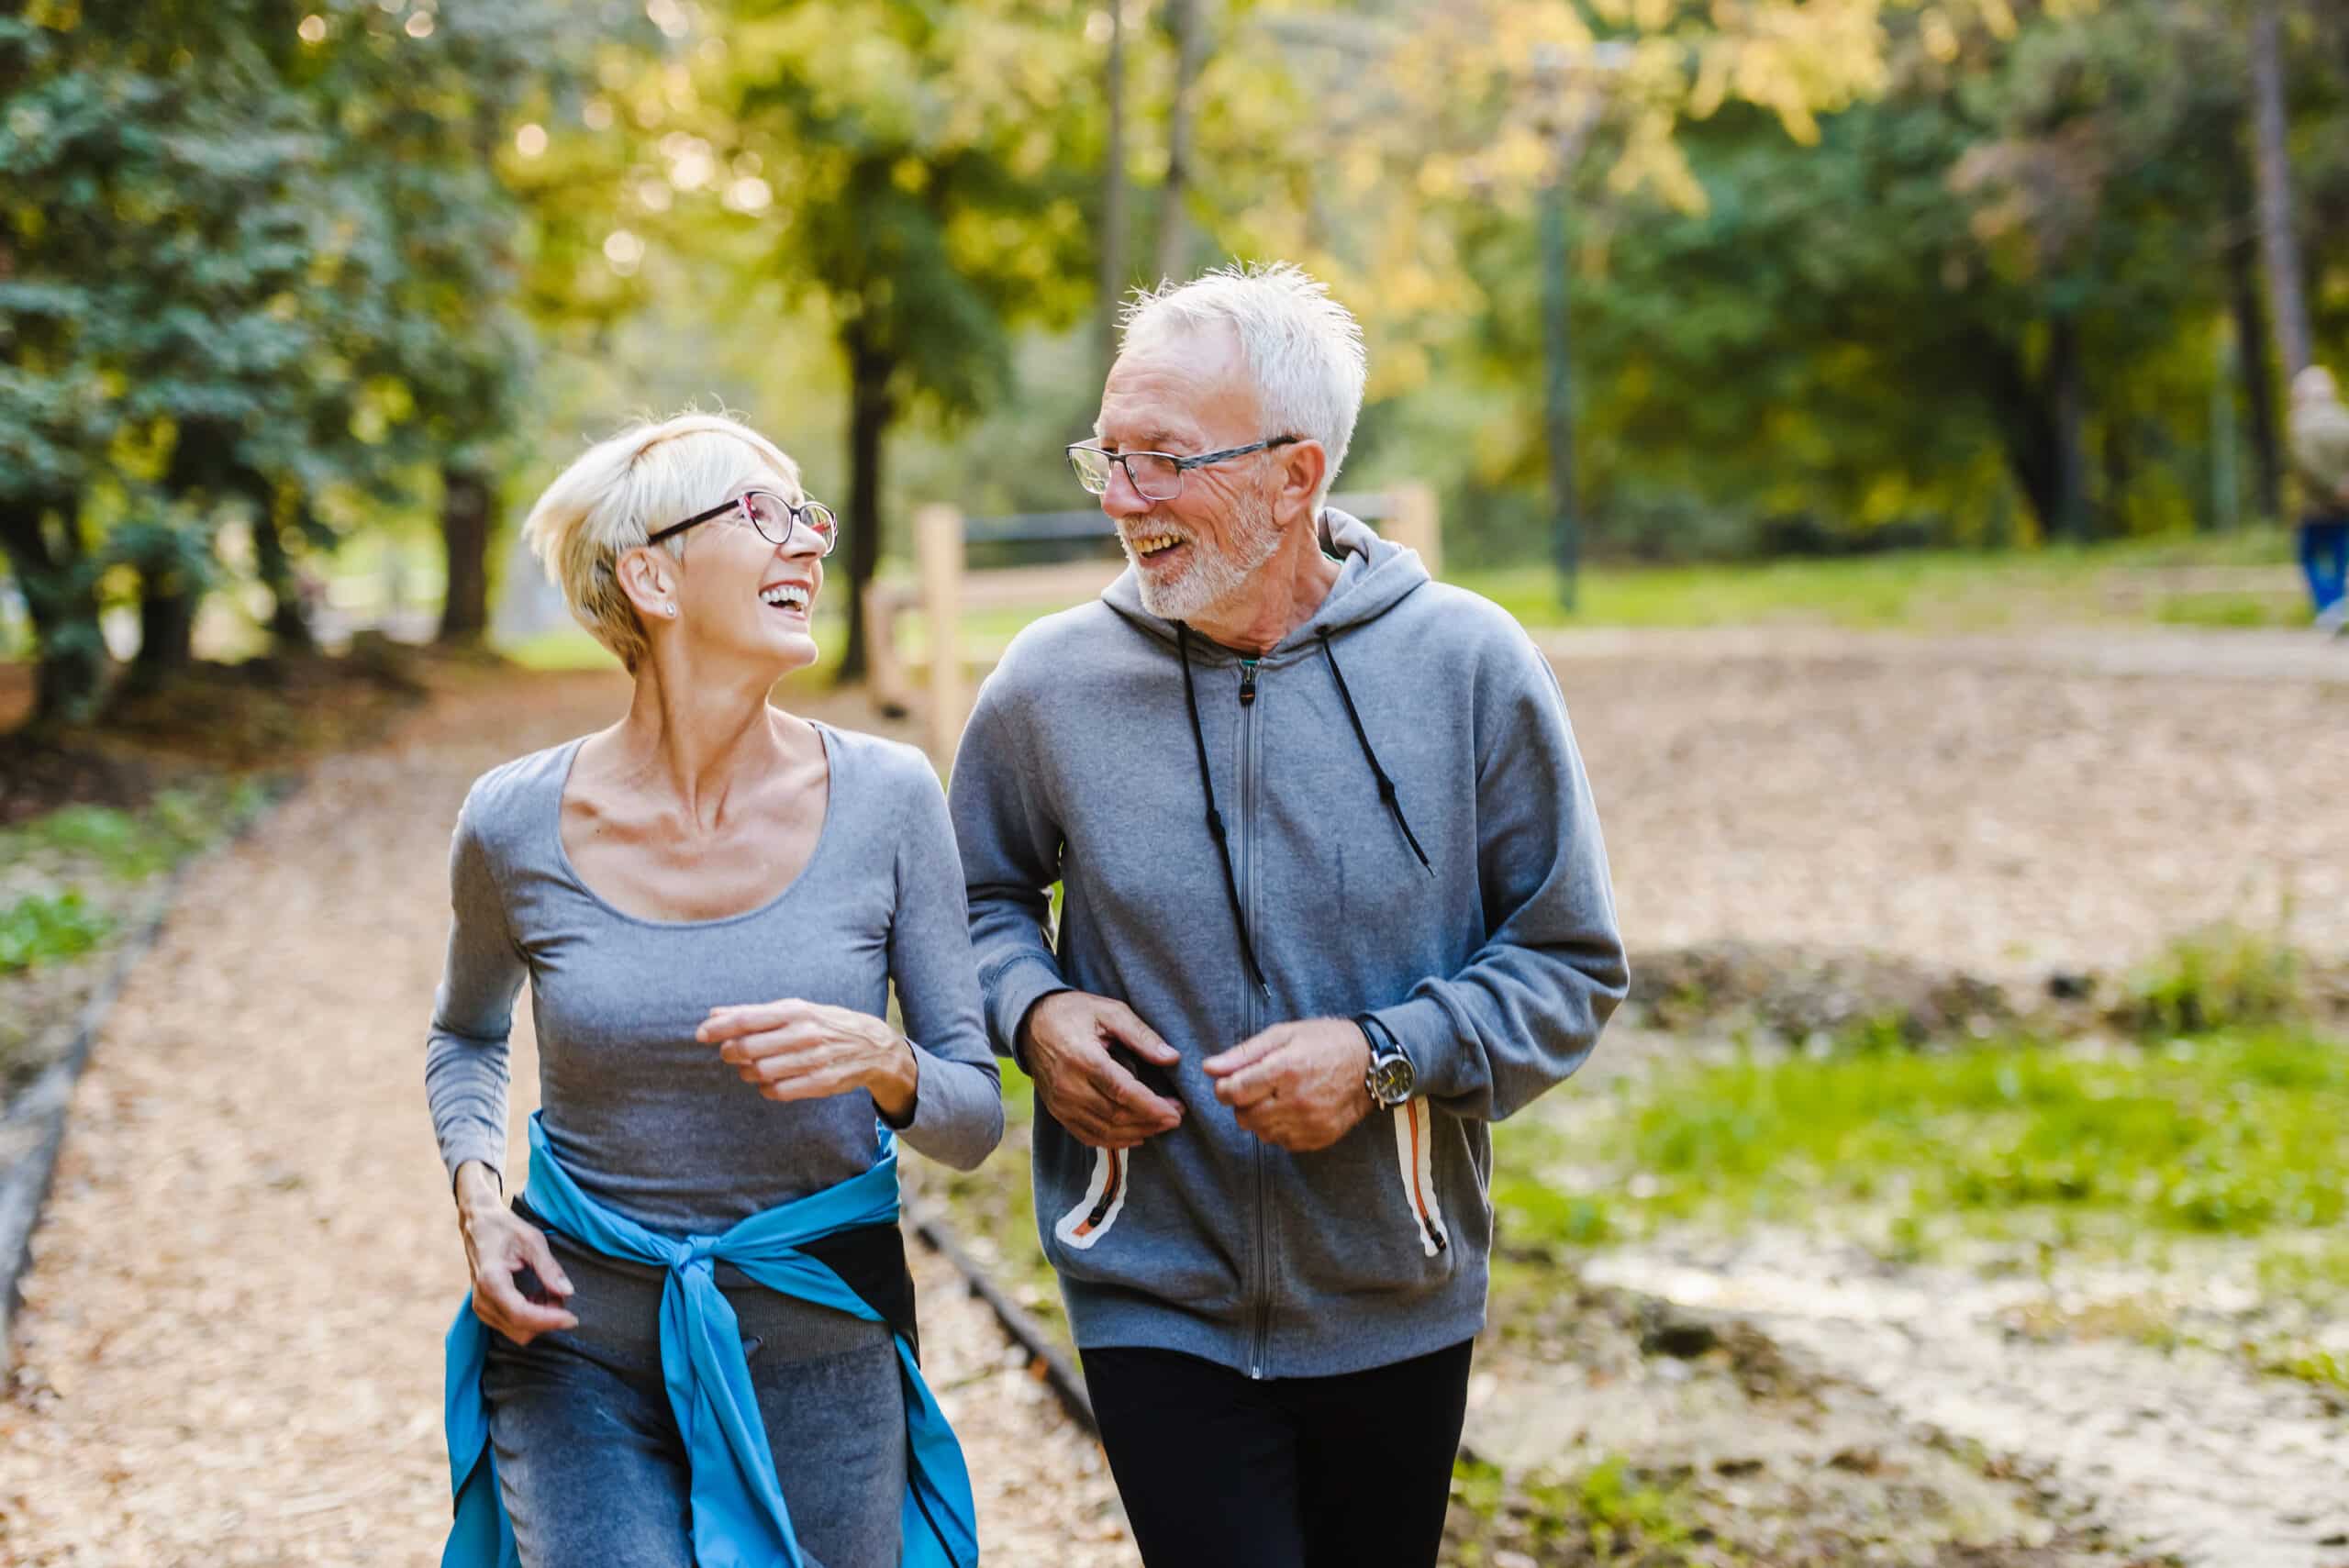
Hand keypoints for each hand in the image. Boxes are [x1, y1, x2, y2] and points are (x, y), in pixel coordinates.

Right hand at [455, 1162, 576, 1345]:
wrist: (478, 1224)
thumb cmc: (505, 1228)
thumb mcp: (532, 1240)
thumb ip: (549, 1268)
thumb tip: (568, 1292)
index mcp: (491, 1280)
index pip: (521, 1314)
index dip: (549, 1320)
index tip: (572, 1318)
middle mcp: (482, 1299)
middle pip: (520, 1330)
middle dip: (547, 1320)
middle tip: (562, 1296)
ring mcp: (481, 1307)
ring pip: (517, 1332)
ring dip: (540, 1319)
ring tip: (550, 1292)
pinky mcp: (484, 1309)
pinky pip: (511, 1325)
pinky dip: (531, 1317)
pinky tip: (538, 1296)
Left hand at [697, 999, 918, 1120]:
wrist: (871, 1046)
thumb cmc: (825, 1024)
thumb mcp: (795, 1010)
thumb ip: (755, 1013)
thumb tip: (715, 1013)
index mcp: (796, 1011)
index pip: (747, 1019)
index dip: (719, 1028)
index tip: (701, 1034)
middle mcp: (804, 1033)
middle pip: (748, 1048)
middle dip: (730, 1052)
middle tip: (729, 1053)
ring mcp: (813, 1059)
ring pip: (760, 1072)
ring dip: (746, 1072)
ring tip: (748, 1068)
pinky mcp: (820, 1082)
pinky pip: (777, 1091)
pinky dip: (765, 1088)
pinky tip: (767, 1082)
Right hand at [1018, 991, 1183, 1149]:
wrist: (1031, 1022)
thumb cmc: (1074, 1013)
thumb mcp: (1110, 1011)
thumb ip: (1141, 1035)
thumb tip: (1172, 1058)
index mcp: (1083, 1057)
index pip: (1123, 1092)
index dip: (1152, 1107)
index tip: (1176, 1113)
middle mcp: (1068, 1085)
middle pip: (1116, 1115)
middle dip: (1150, 1121)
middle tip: (1176, 1117)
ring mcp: (1060, 1103)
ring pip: (1104, 1131)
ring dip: (1137, 1133)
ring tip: (1160, 1126)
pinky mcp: (1057, 1112)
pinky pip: (1088, 1136)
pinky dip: (1114, 1141)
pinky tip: (1135, 1136)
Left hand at [1204, 1018, 1373, 1152]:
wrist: (1371, 1064)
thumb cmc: (1326, 1042)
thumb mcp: (1284, 1035)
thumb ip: (1244, 1054)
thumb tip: (1210, 1068)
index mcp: (1285, 1069)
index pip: (1234, 1092)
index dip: (1223, 1089)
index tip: (1228, 1083)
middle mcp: (1297, 1100)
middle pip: (1244, 1116)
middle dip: (1241, 1103)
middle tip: (1255, 1088)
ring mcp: (1310, 1123)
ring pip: (1262, 1133)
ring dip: (1259, 1117)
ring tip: (1275, 1098)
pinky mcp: (1319, 1138)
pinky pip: (1283, 1142)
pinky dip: (1279, 1129)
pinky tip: (1290, 1110)